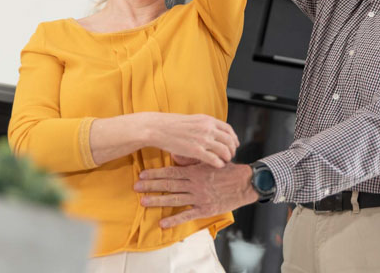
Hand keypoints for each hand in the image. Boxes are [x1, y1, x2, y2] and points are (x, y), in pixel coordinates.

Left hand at [134, 162, 258, 227]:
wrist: (244, 183)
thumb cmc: (227, 170)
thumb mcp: (210, 160)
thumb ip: (193, 160)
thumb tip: (176, 156)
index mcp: (195, 172)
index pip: (171, 172)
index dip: (155, 174)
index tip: (142, 174)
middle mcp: (194, 184)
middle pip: (169, 185)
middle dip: (151, 186)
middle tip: (136, 187)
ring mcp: (199, 198)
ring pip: (174, 199)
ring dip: (157, 201)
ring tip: (143, 202)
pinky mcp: (205, 209)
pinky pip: (187, 215)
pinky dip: (174, 220)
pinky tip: (162, 223)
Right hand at [147, 113, 239, 167]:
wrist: (158, 128)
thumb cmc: (173, 124)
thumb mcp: (193, 120)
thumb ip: (205, 125)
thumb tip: (214, 131)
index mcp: (207, 120)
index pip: (228, 129)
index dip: (234, 138)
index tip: (235, 144)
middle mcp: (208, 128)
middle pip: (229, 140)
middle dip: (232, 149)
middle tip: (231, 155)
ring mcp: (202, 139)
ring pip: (224, 150)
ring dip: (227, 157)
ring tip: (225, 161)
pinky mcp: (196, 151)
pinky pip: (214, 159)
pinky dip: (219, 163)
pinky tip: (219, 165)